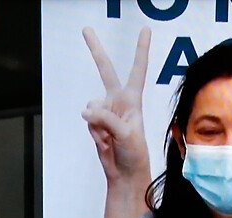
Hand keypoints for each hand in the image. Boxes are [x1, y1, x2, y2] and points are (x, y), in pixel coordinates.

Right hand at [81, 27, 151, 187]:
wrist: (125, 173)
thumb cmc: (134, 153)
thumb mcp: (126, 134)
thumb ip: (107, 118)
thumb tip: (86, 110)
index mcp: (133, 100)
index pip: (138, 70)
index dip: (141, 50)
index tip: (145, 30)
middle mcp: (119, 101)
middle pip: (105, 71)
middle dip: (95, 50)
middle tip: (86, 29)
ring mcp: (106, 111)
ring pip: (92, 106)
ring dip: (98, 122)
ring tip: (111, 137)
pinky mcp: (96, 122)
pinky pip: (88, 120)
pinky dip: (93, 131)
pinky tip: (104, 140)